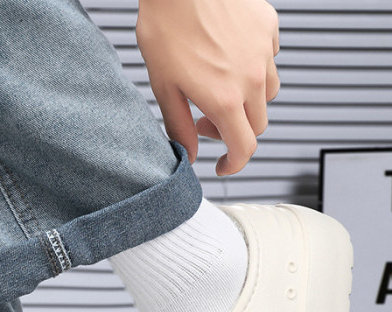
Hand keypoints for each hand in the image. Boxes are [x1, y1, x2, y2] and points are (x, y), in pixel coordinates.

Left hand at [136, 0, 279, 175]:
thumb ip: (179, 126)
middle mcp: (252, 79)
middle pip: (257, 125)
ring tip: (218, 87)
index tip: (223, 165)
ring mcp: (264, 52)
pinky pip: (269, 58)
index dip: (234, 164)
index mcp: (225, 99)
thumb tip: (190, 156)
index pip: (245, 148)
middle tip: (204, 119)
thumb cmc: (165, 28)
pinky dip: (253, 68)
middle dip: (233, 132)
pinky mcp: (269, 27)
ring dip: (247, 102)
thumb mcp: (163, 87)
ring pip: (268, 94)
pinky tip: (228, 57)